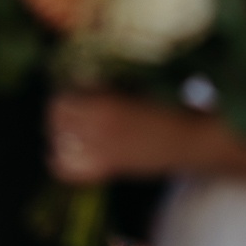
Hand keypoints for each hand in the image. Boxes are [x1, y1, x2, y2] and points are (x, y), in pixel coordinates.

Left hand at [47, 93, 198, 182]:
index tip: (67, 87)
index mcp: (106, 104)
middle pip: (57, 119)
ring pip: (59, 143)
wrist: (189, 138)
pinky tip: (61, 153)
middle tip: (65, 106)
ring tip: (65, 127)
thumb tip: (79, 75)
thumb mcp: (135, 85)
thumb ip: (106, 83)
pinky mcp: (108, 169)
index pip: (63, 98)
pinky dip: (60, 161)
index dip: (61, 92)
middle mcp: (99, 129)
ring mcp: (101, 151)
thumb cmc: (166, 105)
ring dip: (58, 132)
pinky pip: (69, 170)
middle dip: (57, 111)